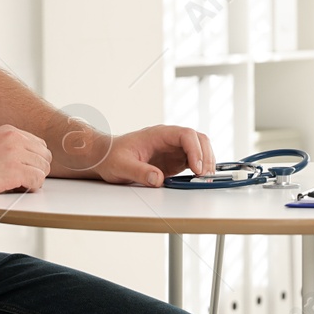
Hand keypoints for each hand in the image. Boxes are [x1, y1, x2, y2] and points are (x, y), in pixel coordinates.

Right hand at [0, 124, 51, 194]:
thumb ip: (8, 145)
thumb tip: (24, 157)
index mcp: (10, 131)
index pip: (39, 144)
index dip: (36, 158)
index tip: (29, 167)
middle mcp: (15, 139)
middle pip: (45, 155)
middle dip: (38, 168)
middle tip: (27, 178)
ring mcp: (16, 155)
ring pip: (43, 168)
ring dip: (36, 179)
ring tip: (22, 184)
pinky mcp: (14, 171)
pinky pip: (37, 180)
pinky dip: (33, 187)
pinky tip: (21, 188)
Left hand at [92, 124, 214, 186]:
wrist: (107, 158)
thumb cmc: (112, 156)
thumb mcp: (122, 165)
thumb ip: (139, 172)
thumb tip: (157, 179)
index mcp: (159, 134)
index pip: (185, 135)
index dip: (195, 150)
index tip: (197, 167)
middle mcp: (169, 139)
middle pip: (198, 140)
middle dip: (206, 156)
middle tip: (204, 175)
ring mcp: (173, 149)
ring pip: (200, 149)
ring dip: (206, 162)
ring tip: (204, 178)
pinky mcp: (174, 160)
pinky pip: (194, 160)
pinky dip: (200, 168)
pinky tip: (199, 179)